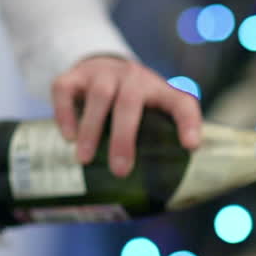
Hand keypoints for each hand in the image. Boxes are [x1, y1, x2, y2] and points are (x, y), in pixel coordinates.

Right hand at [50, 56, 202, 176]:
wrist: (104, 64)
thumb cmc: (134, 101)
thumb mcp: (154, 112)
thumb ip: (163, 140)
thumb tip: (163, 191)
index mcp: (159, 91)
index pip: (181, 103)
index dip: (189, 123)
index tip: (191, 147)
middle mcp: (133, 78)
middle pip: (130, 103)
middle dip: (124, 138)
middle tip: (120, 171)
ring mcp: (103, 73)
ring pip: (99, 95)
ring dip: (92, 129)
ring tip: (84, 159)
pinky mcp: (75, 75)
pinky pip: (66, 89)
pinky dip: (65, 113)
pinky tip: (68, 137)